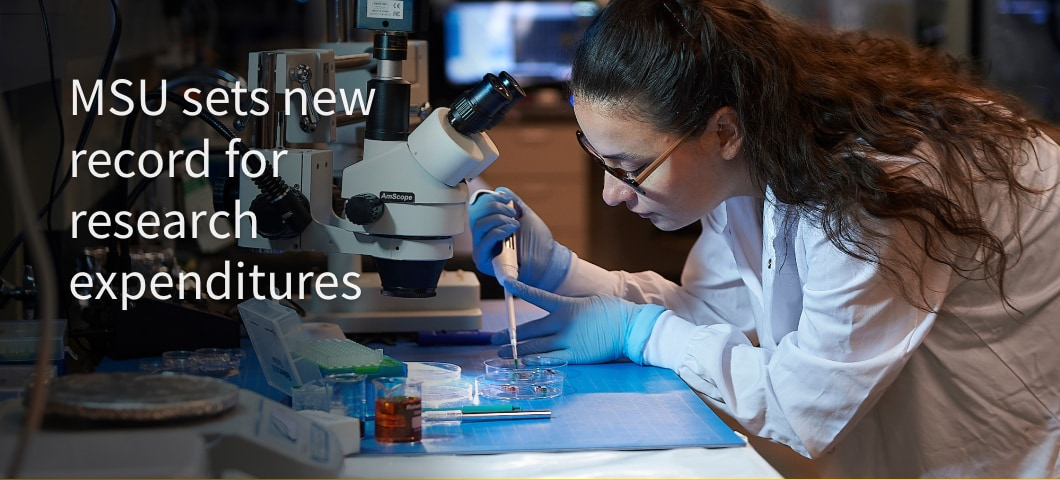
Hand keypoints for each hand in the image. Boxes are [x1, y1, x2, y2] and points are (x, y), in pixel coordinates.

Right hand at [468, 187, 570, 290]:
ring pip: (478, 226)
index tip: (506, 198)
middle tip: (512, 212)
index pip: (478, 209)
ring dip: (497, 219)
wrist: (547, 261)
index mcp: (490, 227)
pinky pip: (484, 242)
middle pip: (476, 216)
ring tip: (515, 223)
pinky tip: (511, 229)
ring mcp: (482, 250)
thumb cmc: (537, 243)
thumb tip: (501, 190)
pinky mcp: (484, 261)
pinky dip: (497, 231)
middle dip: (494, 207)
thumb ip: (513, 203)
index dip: (489, 199)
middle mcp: (483, 238)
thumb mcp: (525, 216)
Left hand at [492, 278, 666, 363]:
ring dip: (516, 350)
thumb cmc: (613, 312)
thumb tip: (554, 309)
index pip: (537, 295)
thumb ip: (568, 306)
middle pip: (529, 329)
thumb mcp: (588, 301)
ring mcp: (567, 341)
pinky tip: (521, 362)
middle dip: (510, 334)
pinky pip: (550, 360)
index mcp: (566, 306)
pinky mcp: (575, 356)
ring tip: (502, 353)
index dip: (520, 289)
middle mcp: (562, 324)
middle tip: (494, 339)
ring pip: (535, 347)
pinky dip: (534, 361)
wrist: (631, 328)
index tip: (506, 284)